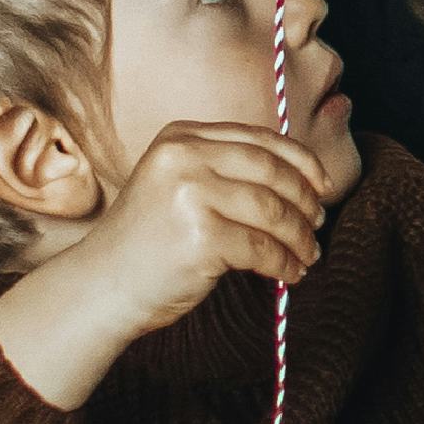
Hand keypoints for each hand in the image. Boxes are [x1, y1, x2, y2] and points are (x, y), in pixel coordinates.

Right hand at [0, 120, 332, 409]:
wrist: (100, 287)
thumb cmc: (146, 242)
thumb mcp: (178, 185)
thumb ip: (225, 171)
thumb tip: (303, 181)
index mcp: (180, 137)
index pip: (258, 140)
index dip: (301, 162)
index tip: (322, 186)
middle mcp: (184, 158)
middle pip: (271, 172)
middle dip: (304, 201)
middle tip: (318, 224)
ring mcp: (190, 195)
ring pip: (272, 211)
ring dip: (299, 237)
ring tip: (308, 255)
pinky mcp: (201, 237)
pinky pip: (263, 248)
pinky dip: (284, 263)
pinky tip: (290, 273)